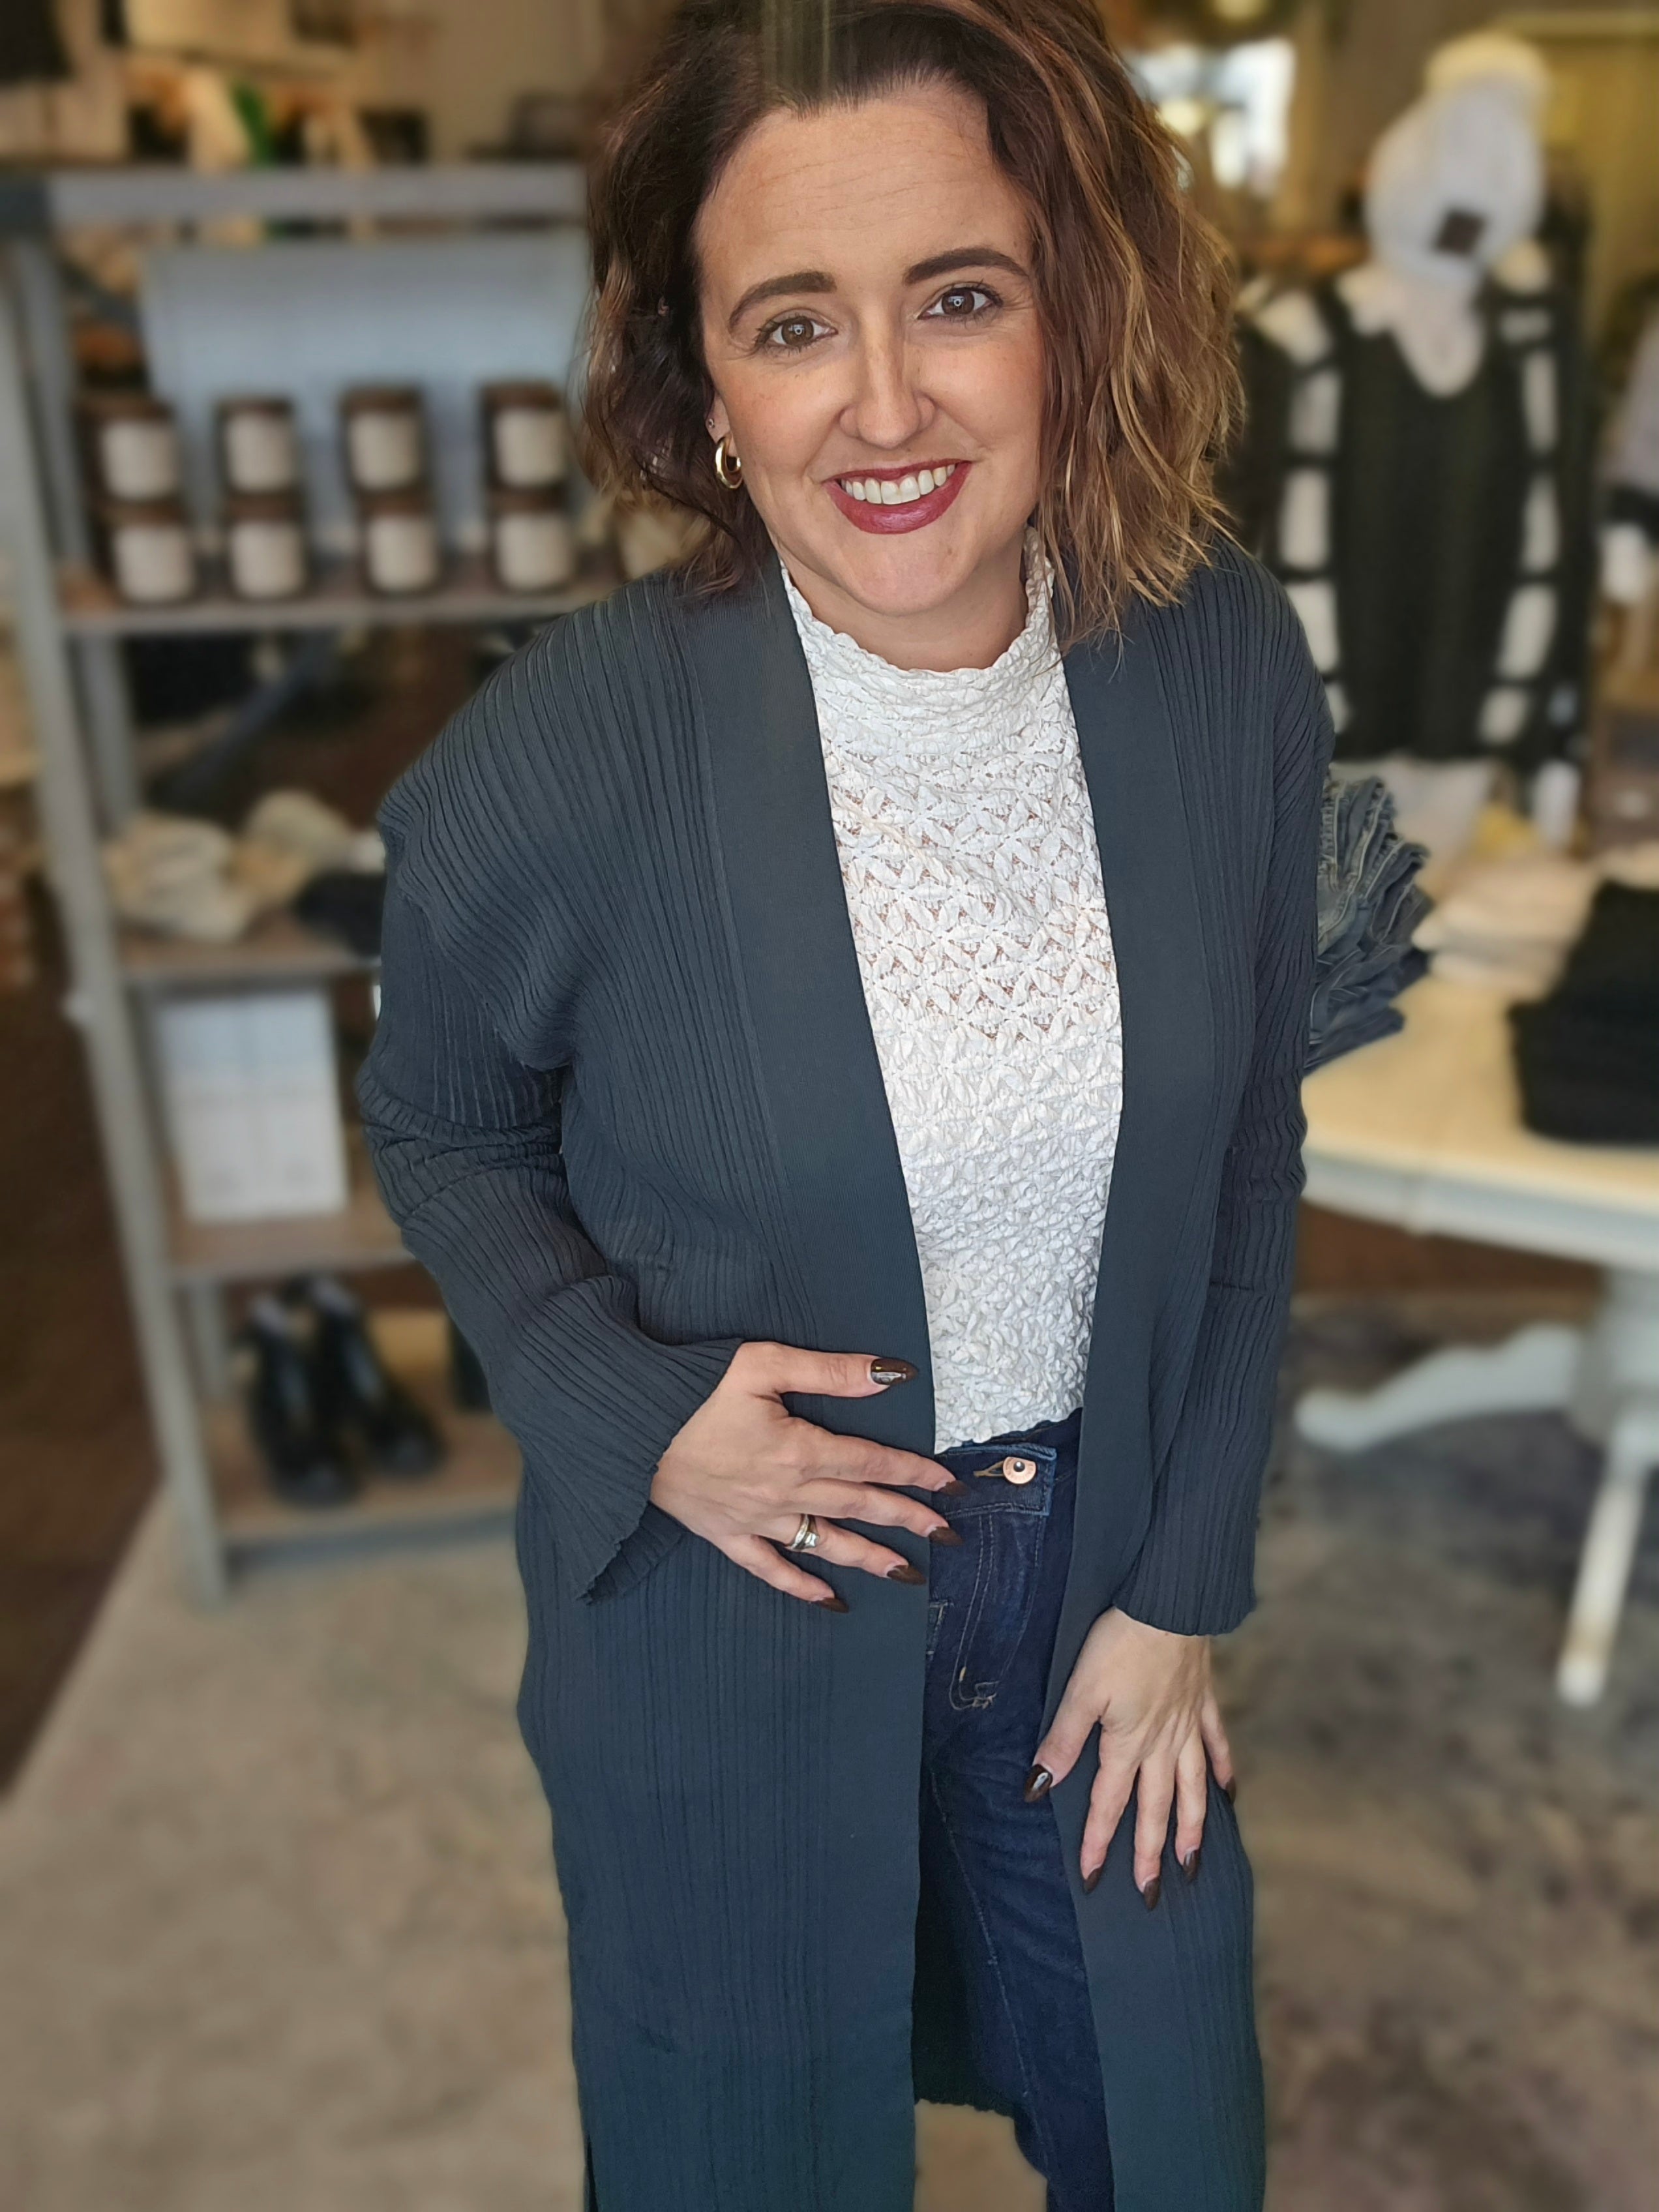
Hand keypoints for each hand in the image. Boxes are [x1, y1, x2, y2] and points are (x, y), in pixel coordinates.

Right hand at [651, 1341, 958, 1606]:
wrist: (626, 1424)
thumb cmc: (692, 1387)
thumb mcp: (764, 1363)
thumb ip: (832, 1371)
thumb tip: (894, 1374)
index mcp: (799, 1449)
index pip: (871, 1462)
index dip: (914, 1473)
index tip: (948, 1484)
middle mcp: (784, 1492)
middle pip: (859, 1506)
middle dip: (907, 1519)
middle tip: (947, 1534)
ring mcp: (755, 1519)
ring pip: (825, 1543)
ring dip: (869, 1558)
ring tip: (907, 1574)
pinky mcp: (725, 1533)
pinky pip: (769, 1569)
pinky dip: (801, 1586)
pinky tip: (830, 1601)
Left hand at [1026, 1608, 1234, 1902]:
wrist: (1171, 1604)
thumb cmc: (1120, 1643)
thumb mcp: (1081, 1691)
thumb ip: (1063, 1741)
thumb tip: (1038, 1787)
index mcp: (1128, 1744)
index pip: (1108, 1805)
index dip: (1098, 1843)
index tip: (1092, 1880)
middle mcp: (1163, 1744)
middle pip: (1156, 1809)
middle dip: (1150, 1855)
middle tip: (1150, 1896)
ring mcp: (1188, 1725)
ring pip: (1193, 1788)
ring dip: (1192, 1828)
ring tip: (1192, 1863)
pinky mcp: (1204, 1701)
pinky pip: (1217, 1745)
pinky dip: (1223, 1771)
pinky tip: (1229, 1794)